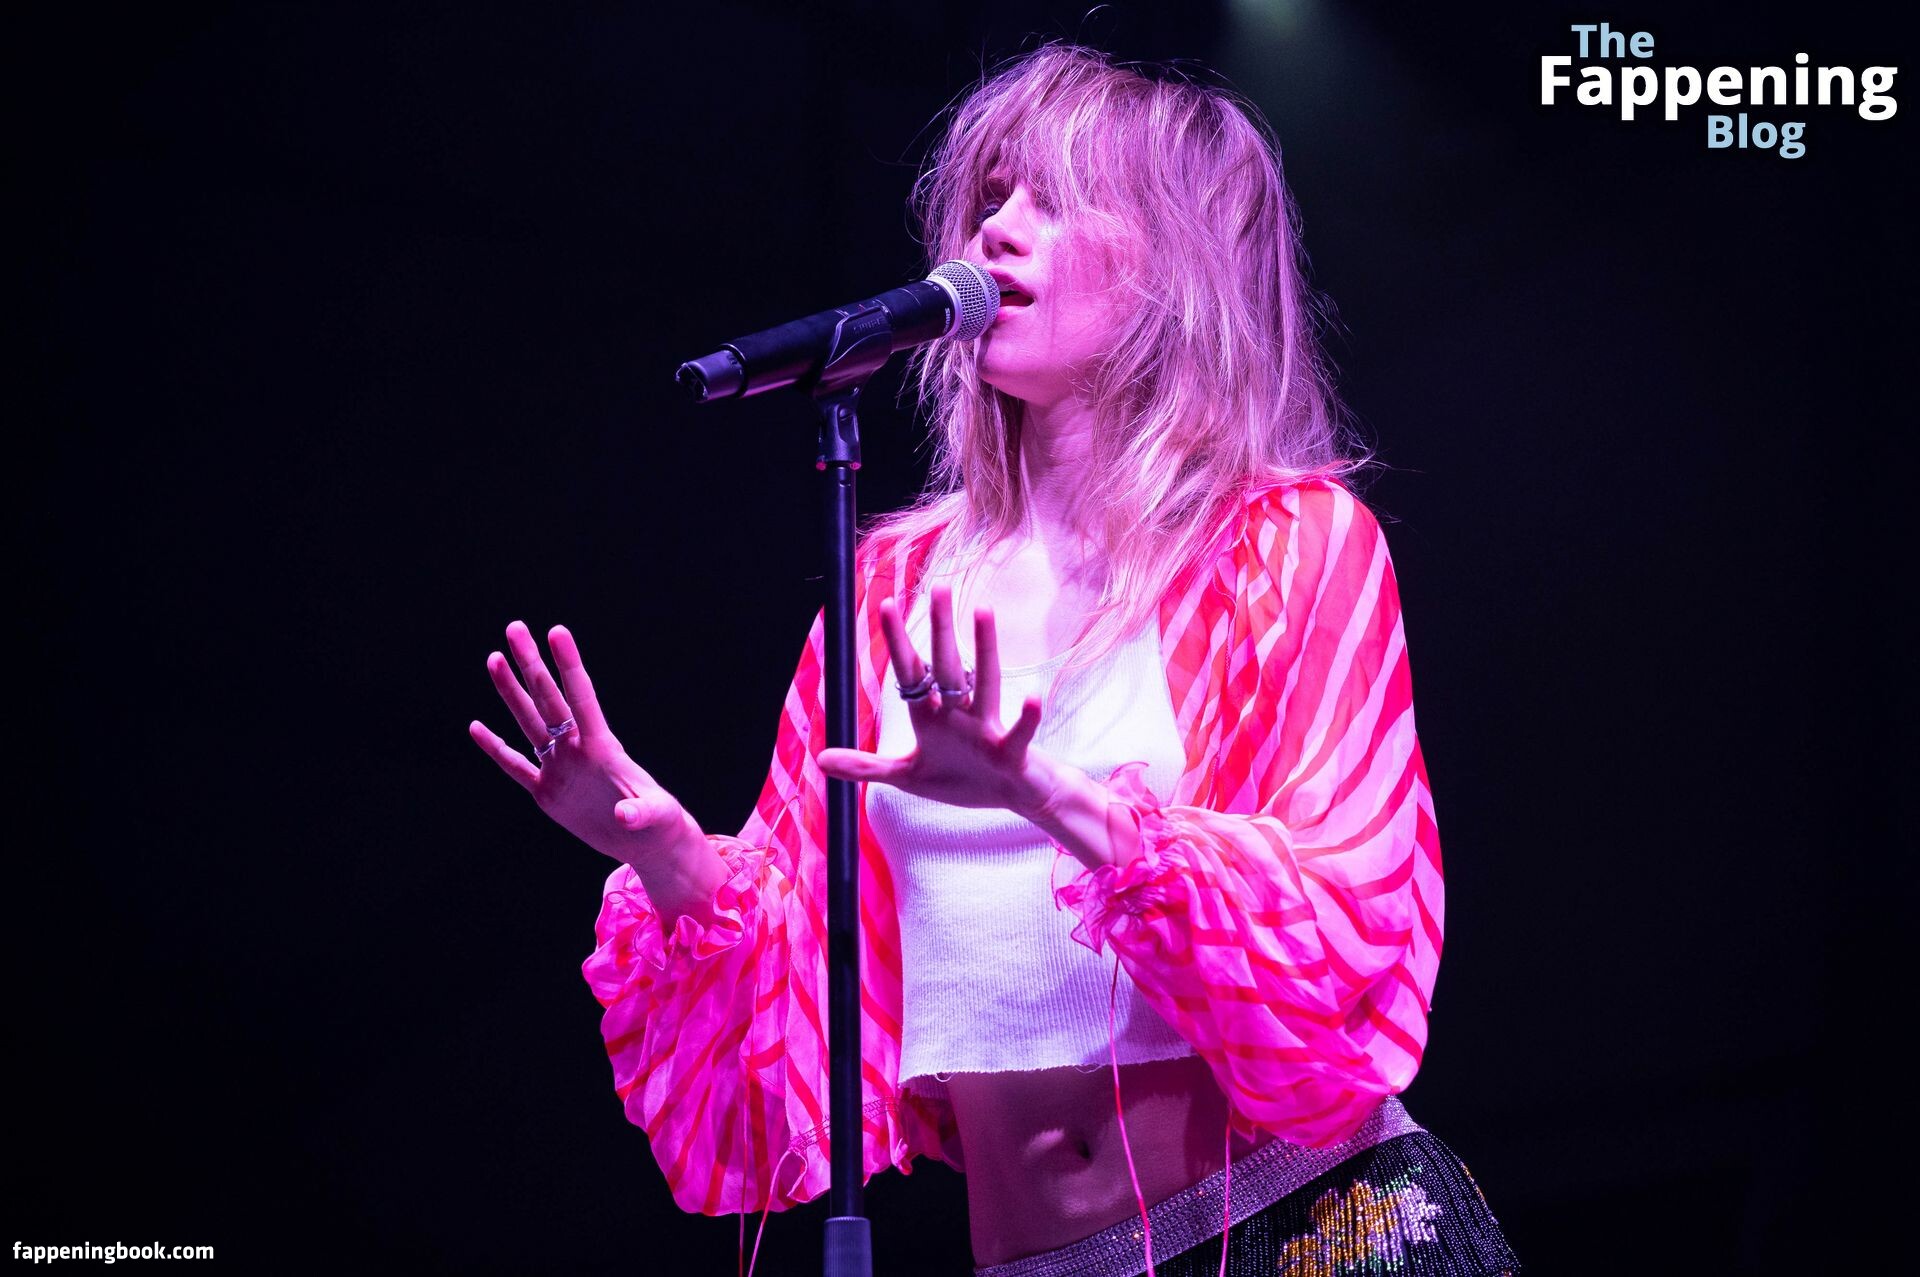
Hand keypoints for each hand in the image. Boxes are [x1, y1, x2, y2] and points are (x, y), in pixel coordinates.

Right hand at [469, 620, 693, 863]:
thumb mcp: (655, 816)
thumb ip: (640, 812)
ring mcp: (559, 768)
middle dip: (531, 663)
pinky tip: (476, 727)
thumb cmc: (658, 823)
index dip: (569, 665)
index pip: (581, 697)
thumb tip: (625, 816)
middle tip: (515, 627)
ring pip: (528, 722)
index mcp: (602, 747)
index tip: (557, 631)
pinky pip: (515, 766)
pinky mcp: (547, 792)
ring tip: (495, 658)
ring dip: (511, 691)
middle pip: (548, 698)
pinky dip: (495, 748)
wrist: (644, 842)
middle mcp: (576, 749)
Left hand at [817, 585, 1054, 815]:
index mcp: (933, 717)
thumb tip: (820, 759)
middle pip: (948, 665)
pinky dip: (1027, 718)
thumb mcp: (909, 777)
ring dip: (985, 648)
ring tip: (983, 610)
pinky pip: (1019, 733)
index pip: (912, 673)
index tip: (887, 604)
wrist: (1013, 798)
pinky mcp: (1011, 753)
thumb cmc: (963, 780)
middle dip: (940, 629)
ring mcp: (987, 730)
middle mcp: (960, 714)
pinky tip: (1033, 698)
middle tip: (940, 586)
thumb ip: (867, 767)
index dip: (899, 642)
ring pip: (987, 683)